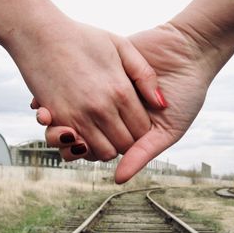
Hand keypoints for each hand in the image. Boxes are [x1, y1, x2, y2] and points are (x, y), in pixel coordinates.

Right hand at [15, 16, 167, 160]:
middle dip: (128, 143)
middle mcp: (101, 109)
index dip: (143, 132)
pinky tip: (86, 135)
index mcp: (120, 91)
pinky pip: (76, 149)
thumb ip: (146, 75)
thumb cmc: (82, 38)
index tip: (138, 125)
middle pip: (125, 146)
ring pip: (104, 153)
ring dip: (107, 148)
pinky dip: (84, 148)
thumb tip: (161, 104)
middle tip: (123, 131)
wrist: (40, 33)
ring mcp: (78, 117)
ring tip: (106, 134)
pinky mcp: (58, 120)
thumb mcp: (122, 46)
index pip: (142, 130)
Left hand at [34, 23, 214, 182]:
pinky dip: (57, 90)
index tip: (71, 146)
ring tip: (46, 114)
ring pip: (71, 108)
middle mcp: (111, 113)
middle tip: (55, 131)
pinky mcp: (98, 71)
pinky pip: (74, 82)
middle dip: (61, 134)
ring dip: (55, 115)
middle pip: (79, 131)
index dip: (80, 150)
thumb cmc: (186, 95)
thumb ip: (142, 154)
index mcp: (125, 130)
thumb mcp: (167, 130)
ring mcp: (103, 91)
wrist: (189, 53)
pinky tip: (44, 97)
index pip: (96, 148)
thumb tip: (118, 179)